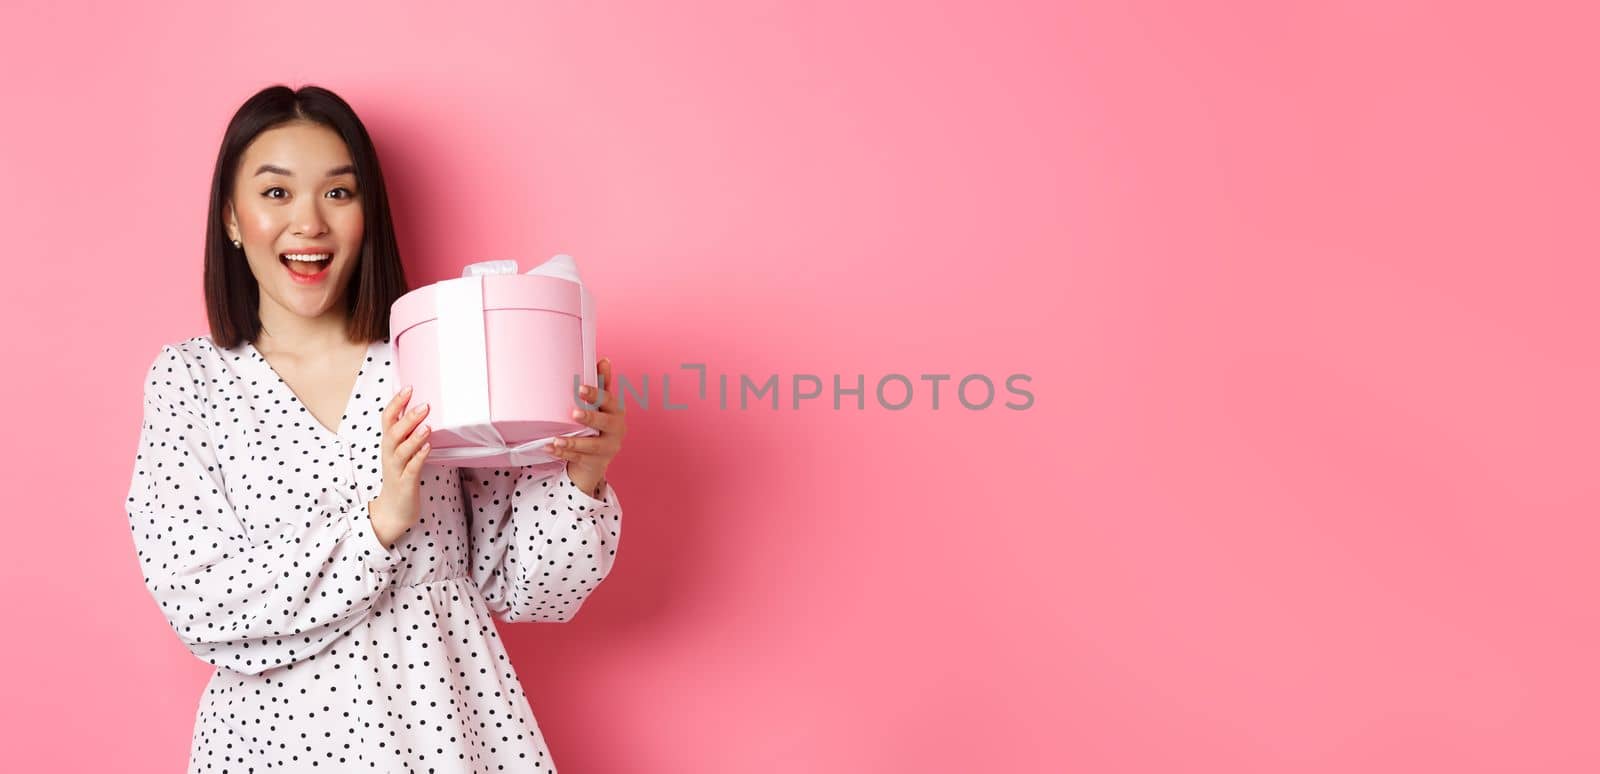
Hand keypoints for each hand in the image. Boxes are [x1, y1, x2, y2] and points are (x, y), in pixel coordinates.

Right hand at [369, 385, 432, 547]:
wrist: (393, 510)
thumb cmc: (401, 476)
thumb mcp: (402, 452)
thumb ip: (408, 433)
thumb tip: (420, 409)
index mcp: (388, 444)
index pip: (387, 419)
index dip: (396, 403)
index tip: (409, 388)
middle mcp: (389, 454)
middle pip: (393, 433)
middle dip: (408, 418)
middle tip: (425, 405)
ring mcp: (397, 469)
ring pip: (401, 451)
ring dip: (414, 438)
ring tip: (427, 426)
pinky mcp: (405, 483)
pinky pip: (412, 469)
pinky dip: (419, 457)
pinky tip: (428, 448)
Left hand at [548, 356, 625, 498]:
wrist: (597, 458)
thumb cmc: (598, 425)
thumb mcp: (601, 405)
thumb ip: (602, 384)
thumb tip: (604, 360)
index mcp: (616, 412)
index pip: (609, 400)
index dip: (595, 394)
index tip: (580, 388)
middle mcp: (616, 430)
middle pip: (605, 423)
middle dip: (590, 417)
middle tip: (573, 413)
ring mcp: (607, 449)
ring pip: (591, 446)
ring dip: (573, 441)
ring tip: (557, 438)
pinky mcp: (596, 463)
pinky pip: (578, 458)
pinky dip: (562, 453)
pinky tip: (549, 447)